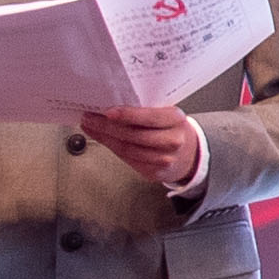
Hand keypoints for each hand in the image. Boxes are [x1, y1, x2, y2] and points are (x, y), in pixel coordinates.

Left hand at [77, 104, 204, 190]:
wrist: (189, 155)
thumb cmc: (172, 130)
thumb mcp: (166, 115)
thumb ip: (144, 112)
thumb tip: (110, 106)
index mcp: (176, 120)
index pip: (149, 117)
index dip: (127, 115)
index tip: (107, 111)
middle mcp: (172, 140)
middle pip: (134, 134)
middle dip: (107, 126)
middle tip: (90, 118)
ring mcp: (164, 159)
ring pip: (127, 149)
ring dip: (105, 137)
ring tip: (91, 127)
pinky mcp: (154, 172)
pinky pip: (128, 159)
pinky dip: (111, 148)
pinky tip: (103, 139)